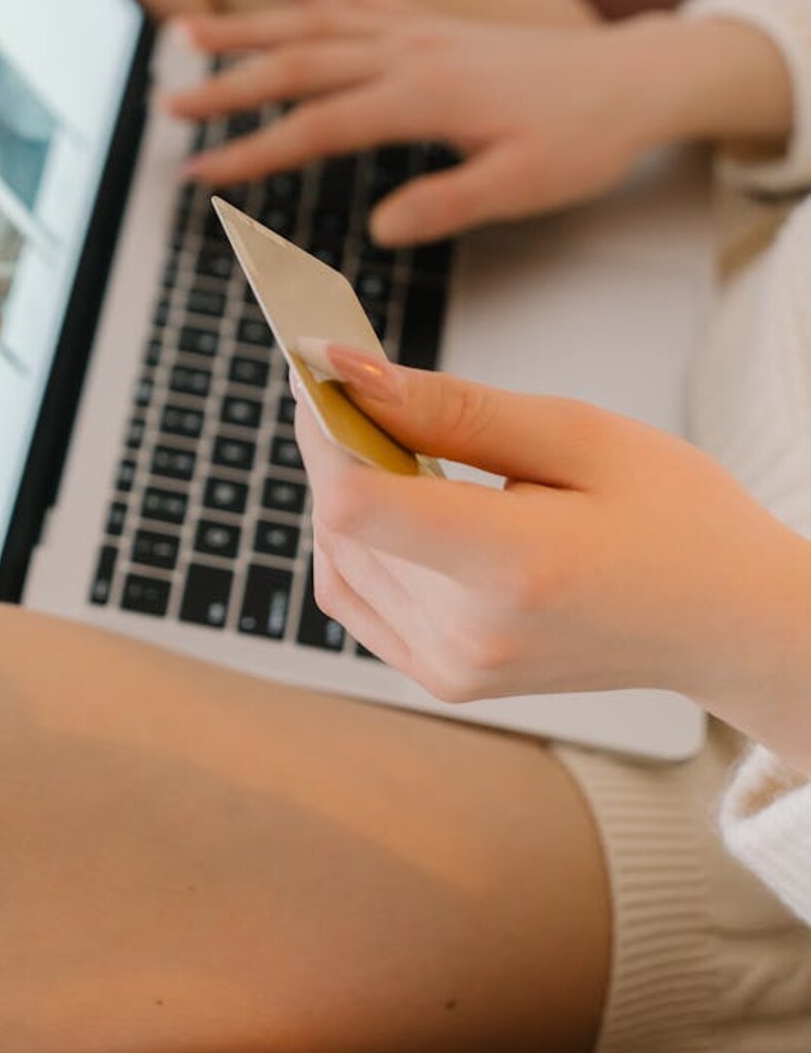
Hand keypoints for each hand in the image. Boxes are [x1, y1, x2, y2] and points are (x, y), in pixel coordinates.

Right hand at [165, 0, 792, 244]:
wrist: (634, 78)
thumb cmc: (584, 136)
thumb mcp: (527, 185)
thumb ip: (449, 204)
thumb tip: (380, 226)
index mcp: (423, 96)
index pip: (315, 126)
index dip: (251, 153)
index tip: (199, 175)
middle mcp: (409, 52)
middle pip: (297, 65)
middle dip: (226, 87)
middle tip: (167, 109)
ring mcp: (415, 31)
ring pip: (313, 22)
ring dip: (246, 27)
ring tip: (184, 33)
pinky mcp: (428, 24)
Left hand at [293, 344, 805, 725]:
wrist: (726, 621)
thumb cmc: (674, 517)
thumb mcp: (577, 433)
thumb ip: (452, 406)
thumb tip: (350, 373)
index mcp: (514, 567)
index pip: (354, 503)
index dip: (325, 428)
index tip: (328, 372)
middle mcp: (472, 633)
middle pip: (339, 522)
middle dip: (337, 444)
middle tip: (370, 388)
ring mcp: (455, 667)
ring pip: (336, 555)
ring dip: (346, 489)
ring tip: (405, 444)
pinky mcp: (445, 680)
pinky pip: (353, 595)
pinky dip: (356, 540)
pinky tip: (403, 505)